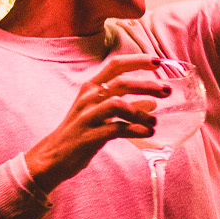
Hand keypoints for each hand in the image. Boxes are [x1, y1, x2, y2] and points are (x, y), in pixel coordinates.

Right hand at [22, 53, 170, 192]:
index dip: (137, 60)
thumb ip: (124, 105)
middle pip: (122, 82)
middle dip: (147, 85)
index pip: (116, 65)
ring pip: (119, 104)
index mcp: (90, 87)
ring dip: (142, 112)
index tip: (158, 61)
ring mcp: (87, 116)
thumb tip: (152, 101)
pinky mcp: (89, 135)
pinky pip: (117, 129)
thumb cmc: (79, 133)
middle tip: (167, 90)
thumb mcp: (100, 114)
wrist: (52, 157)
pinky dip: (136, 130)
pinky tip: (148, 133)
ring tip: (154, 122)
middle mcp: (88, 97)